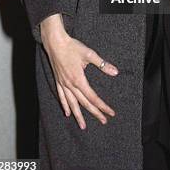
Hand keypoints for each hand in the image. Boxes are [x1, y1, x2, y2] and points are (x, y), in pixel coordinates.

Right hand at [40, 14, 117, 129]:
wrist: (55, 43)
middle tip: (103, 121)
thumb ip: (102, 64)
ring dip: (78, 115)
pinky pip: (61, 96)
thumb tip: (115, 72)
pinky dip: (65, 105)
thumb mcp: (89, 54)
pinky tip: (67, 113)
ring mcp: (63, 84)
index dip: (102, 106)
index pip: (93, 97)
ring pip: (71, 103)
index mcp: (79, 80)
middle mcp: (70, 85)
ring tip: (83, 126)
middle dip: (94, 113)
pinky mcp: (58, 81)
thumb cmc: (72, 47)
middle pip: (84, 103)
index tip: (110, 112)